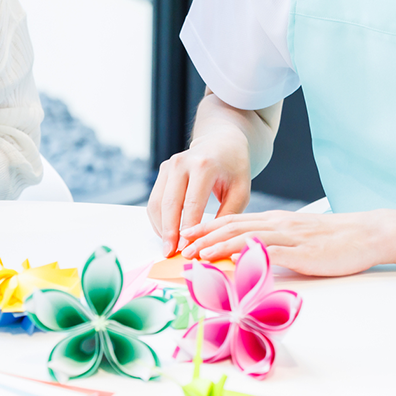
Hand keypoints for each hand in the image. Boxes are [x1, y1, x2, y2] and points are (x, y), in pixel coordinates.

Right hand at [148, 131, 251, 257]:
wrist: (222, 142)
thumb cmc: (234, 169)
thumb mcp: (240, 191)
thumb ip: (226, 216)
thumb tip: (211, 244)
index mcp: (204, 165)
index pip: (191, 203)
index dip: (187, 229)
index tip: (186, 250)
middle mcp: (182, 163)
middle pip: (169, 204)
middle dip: (168, 232)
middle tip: (170, 253)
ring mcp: (169, 165)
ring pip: (157, 203)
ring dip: (161, 227)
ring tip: (168, 247)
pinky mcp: (162, 171)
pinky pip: (155, 200)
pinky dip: (159, 219)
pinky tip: (168, 234)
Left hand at [180, 210, 392, 275]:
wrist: (368, 234)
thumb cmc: (334, 239)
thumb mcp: (297, 237)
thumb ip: (274, 242)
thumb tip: (248, 255)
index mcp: (275, 220)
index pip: (232, 219)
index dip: (206, 225)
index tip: (186, 232)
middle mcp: (277, 223)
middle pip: (231, 226)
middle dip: (203, 236)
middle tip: (181, 246)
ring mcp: (289, 236)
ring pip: (245, 236)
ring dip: (218, 245)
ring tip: (197, 253)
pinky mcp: (302, 251)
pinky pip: (270, 250)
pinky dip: (247, 254)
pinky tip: (233, 260)